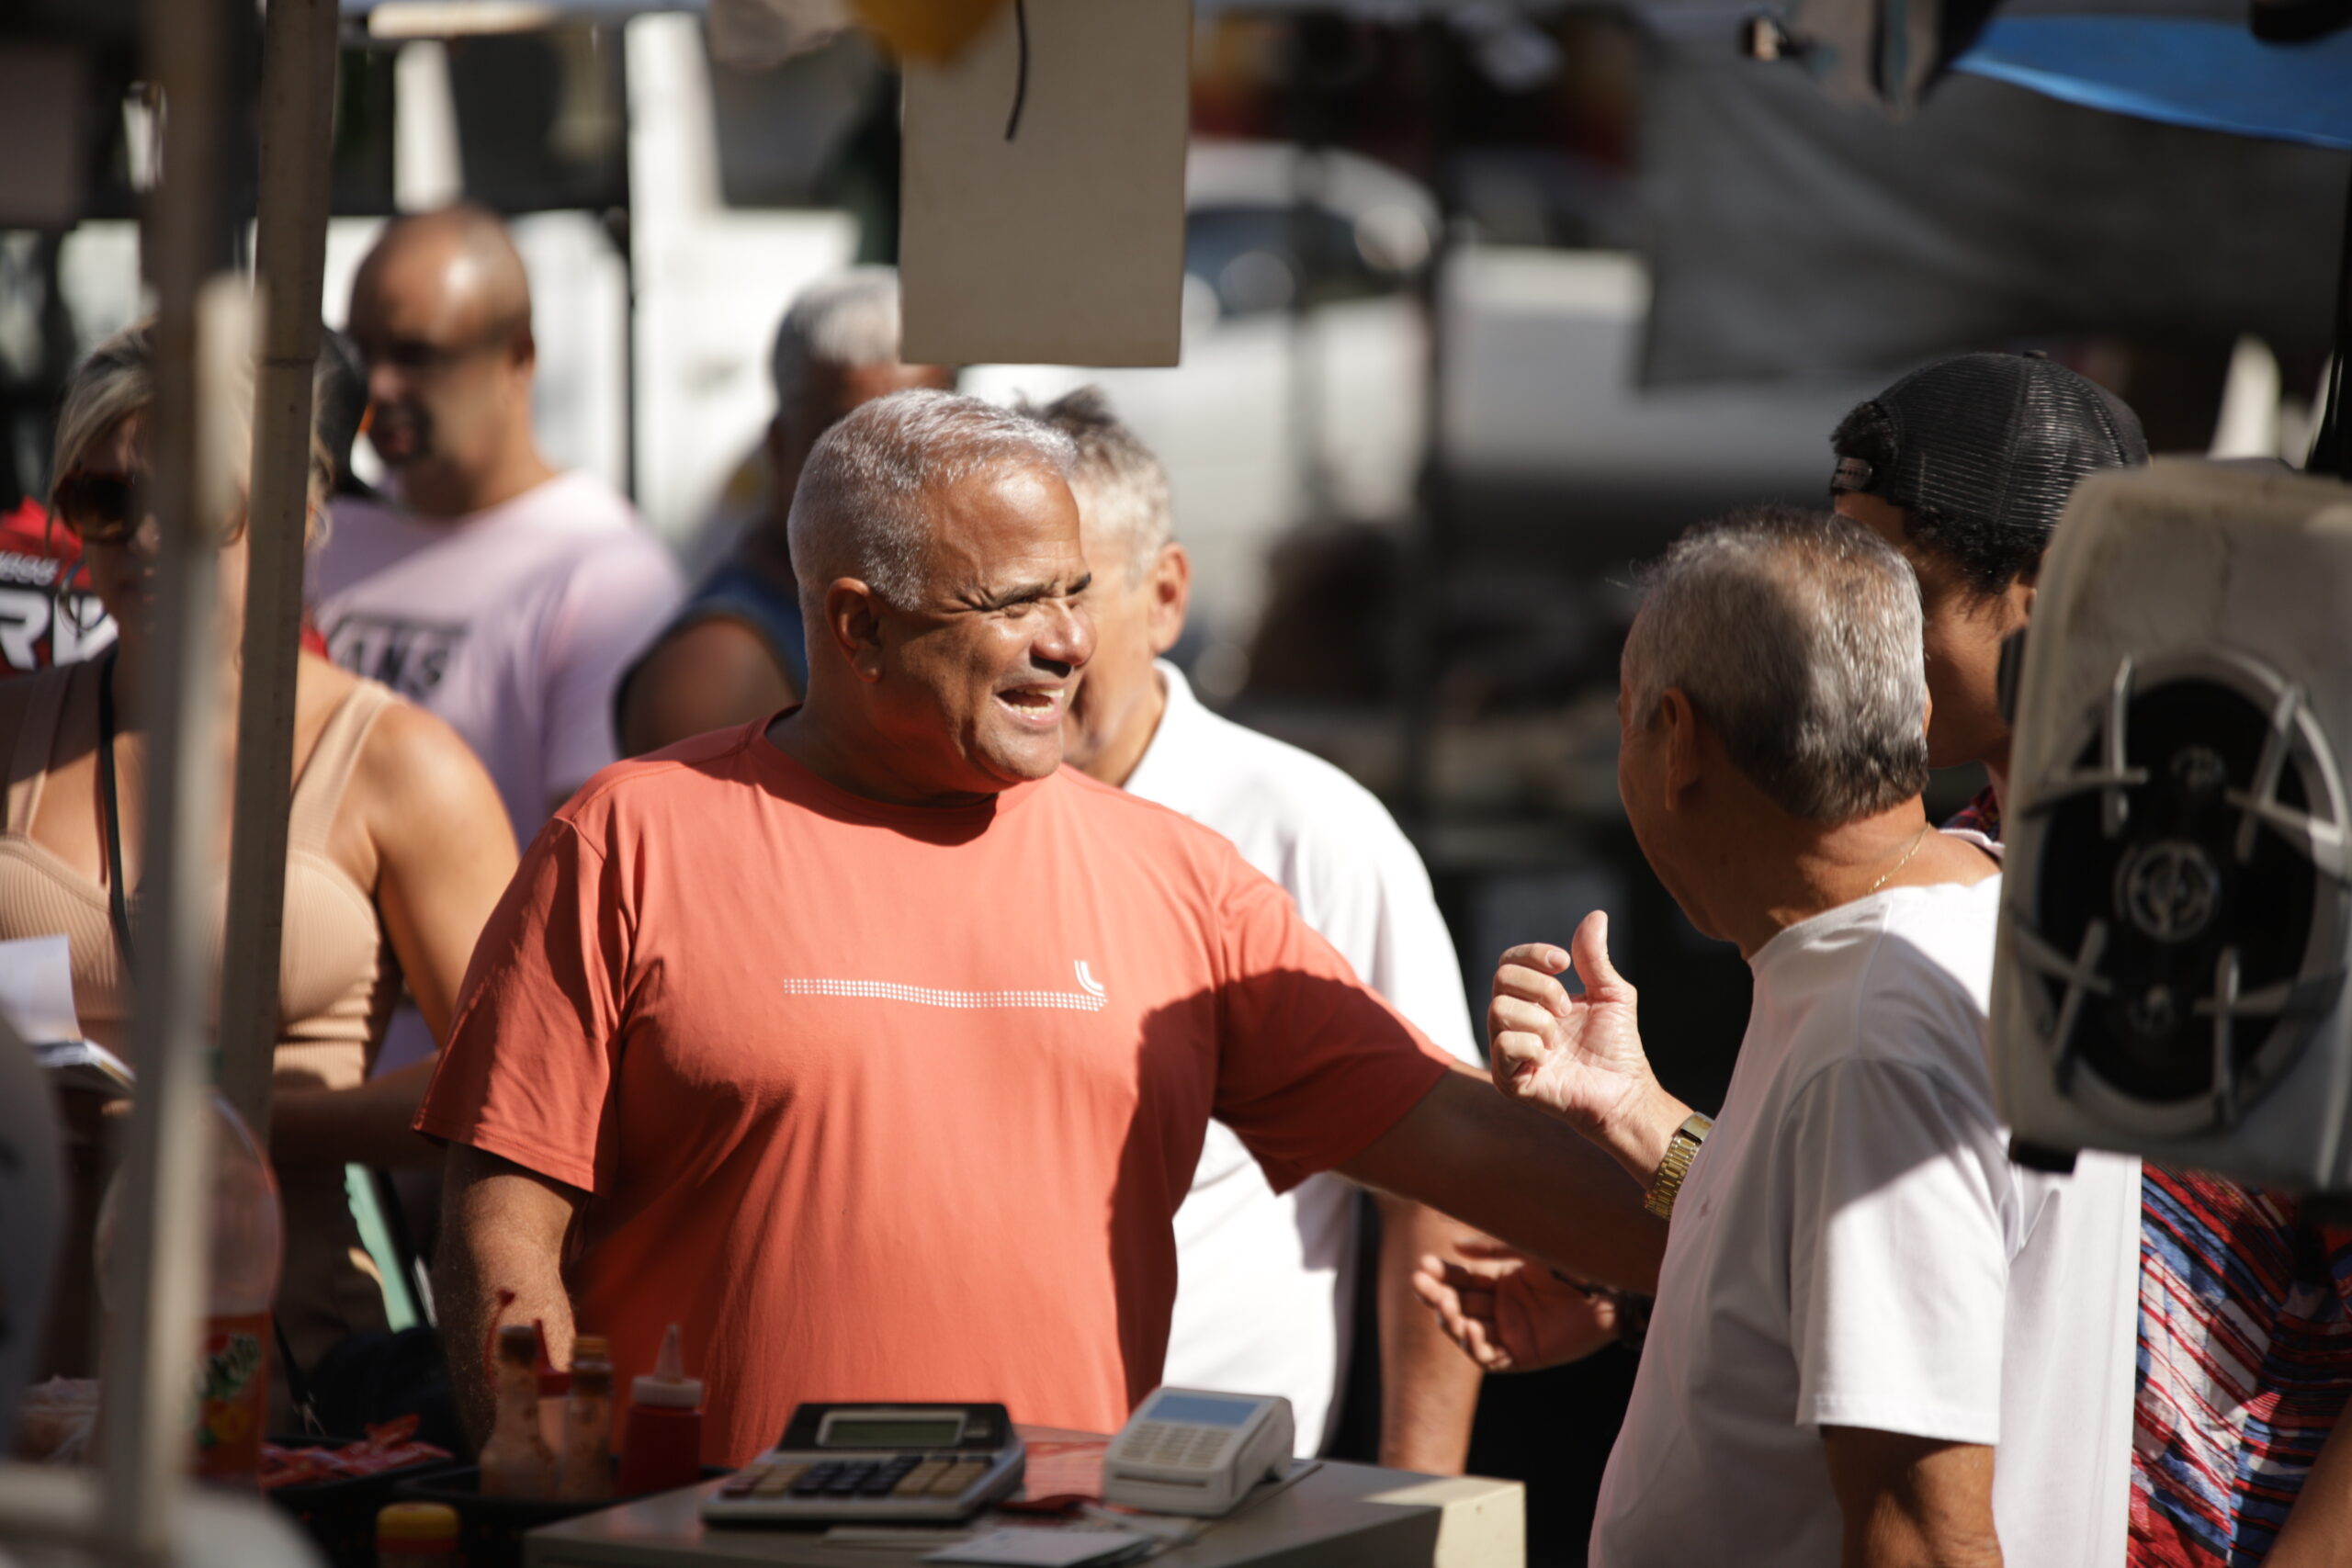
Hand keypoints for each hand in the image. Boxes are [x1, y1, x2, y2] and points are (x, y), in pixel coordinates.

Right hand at [1410, 1239, 1623, 1372]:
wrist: (1613, 1288)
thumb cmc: (1574, 1262)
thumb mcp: (1526, 1249)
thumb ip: (1491, 1250)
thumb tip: (1454, 1248)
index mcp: (1501, 1282)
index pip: (1461, 1281)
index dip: (1440, 1275)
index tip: (1422, 1265)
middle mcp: (1503, 1309)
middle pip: (1458, 1306)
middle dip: (1436, 1296)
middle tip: (1421, 1284)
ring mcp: (1513, 1333)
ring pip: (1467, 1334)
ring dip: (1450, 1321)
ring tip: (1445, 1306)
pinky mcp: (1526, 1355)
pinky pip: (1491, 1358)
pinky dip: (1475, 1347)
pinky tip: (1470, 1328)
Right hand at [1489, 913, 1677, 1177]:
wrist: (1625, 1092)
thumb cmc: (1618, 1047)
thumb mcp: (1612, 993)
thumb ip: (1595, 958)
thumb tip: (1596, 915)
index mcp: (1533, 1000)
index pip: (1510, 962)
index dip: (1532, 955)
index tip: (1563, 963)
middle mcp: (1515, 1023)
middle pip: (1501, 979)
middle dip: (1541, 987)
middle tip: (1568, 1009)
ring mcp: (1508, 1051)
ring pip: (1498, 1009)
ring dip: (1539, 1018)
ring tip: (1560, 1037)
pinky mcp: (1509, 1080)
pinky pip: (1503, 1046)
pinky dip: (1531, 1046)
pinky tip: (1550, 1058)